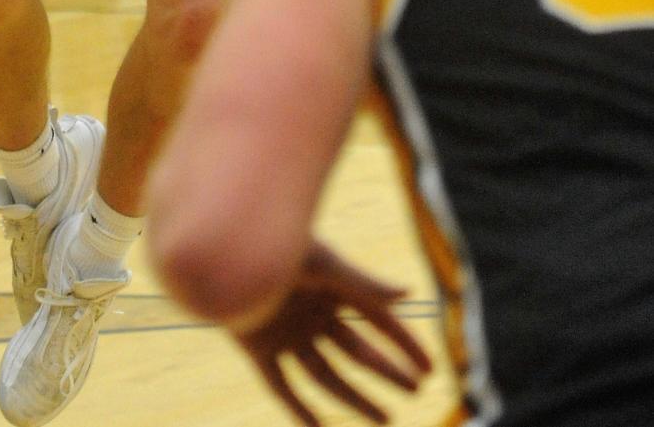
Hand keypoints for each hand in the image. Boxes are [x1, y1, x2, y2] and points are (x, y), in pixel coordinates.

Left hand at [235, 240, 430, 425]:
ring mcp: (286, 333)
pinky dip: (297, 408)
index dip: (404, 344)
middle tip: (414, 393)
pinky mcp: (257, 347)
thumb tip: (408, 294)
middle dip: (386, 372)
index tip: (430, 369)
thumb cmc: (276, 245)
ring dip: (355, 397)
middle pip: (356, 351)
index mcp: (331, 288)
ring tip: (386, 419)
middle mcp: (311, 313)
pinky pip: (280, 385)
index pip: (377, 320)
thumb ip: (362, 283)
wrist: (223, 249)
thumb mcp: (322, 263)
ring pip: (325, 375)